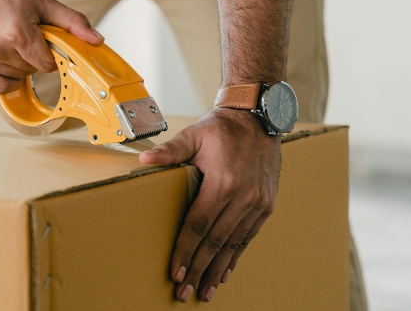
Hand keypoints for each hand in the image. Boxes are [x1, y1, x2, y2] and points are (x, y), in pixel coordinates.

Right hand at [0, 0, 103, 93]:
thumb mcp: (44, 3)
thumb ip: (73, 23)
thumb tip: (96, 40)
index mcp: (16, 33)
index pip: (46, 65)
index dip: (49, 56)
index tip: (43, 43)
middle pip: (31, 72)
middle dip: (33, 58)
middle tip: (24, 37)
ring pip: (15, 78)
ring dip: (18, 65)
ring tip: (10, 42)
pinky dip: (5, 77)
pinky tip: (3, 59)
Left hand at [139, 108, 279, 302]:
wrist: (259, 117)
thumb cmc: (222, 127)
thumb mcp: (194, 134)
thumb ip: (170, 151)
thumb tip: (144, 161)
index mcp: (223, 182)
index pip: (199, 225)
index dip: (185, 251)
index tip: (174, 272)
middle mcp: (243, 197)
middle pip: (215, 242)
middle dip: (198, 269)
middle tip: (184, 292)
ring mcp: (257, 203)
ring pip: (233, 245)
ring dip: (217, 270)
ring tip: (204, 291)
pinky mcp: (266, 205)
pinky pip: (248, 237)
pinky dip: (235, 257)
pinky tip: (224, 273)